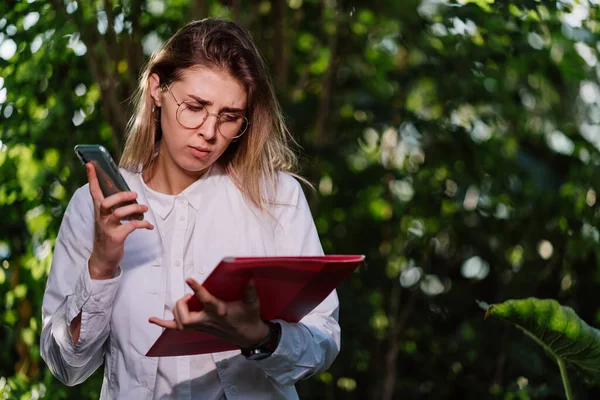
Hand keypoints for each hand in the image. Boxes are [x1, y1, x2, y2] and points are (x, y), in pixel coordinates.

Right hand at [86, 163, 153, 279]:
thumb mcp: (108, 220)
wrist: (103, 258)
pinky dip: (142, 224)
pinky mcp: (116, 237)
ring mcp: (108, 228)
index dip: (92, 178)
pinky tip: (148, 226)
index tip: (90, 164)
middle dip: (121, 196)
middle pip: (106, 202)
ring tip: (144, 208)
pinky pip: (130, 227)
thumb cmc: (108, 235)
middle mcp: (101, 218)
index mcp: (99, 211)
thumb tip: (129, 195)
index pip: (94, 192)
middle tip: (134, 194)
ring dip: (134, 209)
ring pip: (119, 213)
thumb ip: (115, 207)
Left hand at [149, 278, 268, 347]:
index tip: (189, 279)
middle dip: (182, 304)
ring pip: (180, 323)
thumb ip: (250, 291)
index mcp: (219, 311)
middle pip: (185, 316)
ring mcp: (202, 326)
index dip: (196, 289)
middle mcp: (208, 320)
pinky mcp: (199, 329)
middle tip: (190, 296)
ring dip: (178, 310)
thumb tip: (249, 277)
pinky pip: (177, 328)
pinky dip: (164, 324)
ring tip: (186, 301)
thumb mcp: (252, 304)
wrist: (248, 336)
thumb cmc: (249, 318)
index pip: (205, 300)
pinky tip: (152, 319)